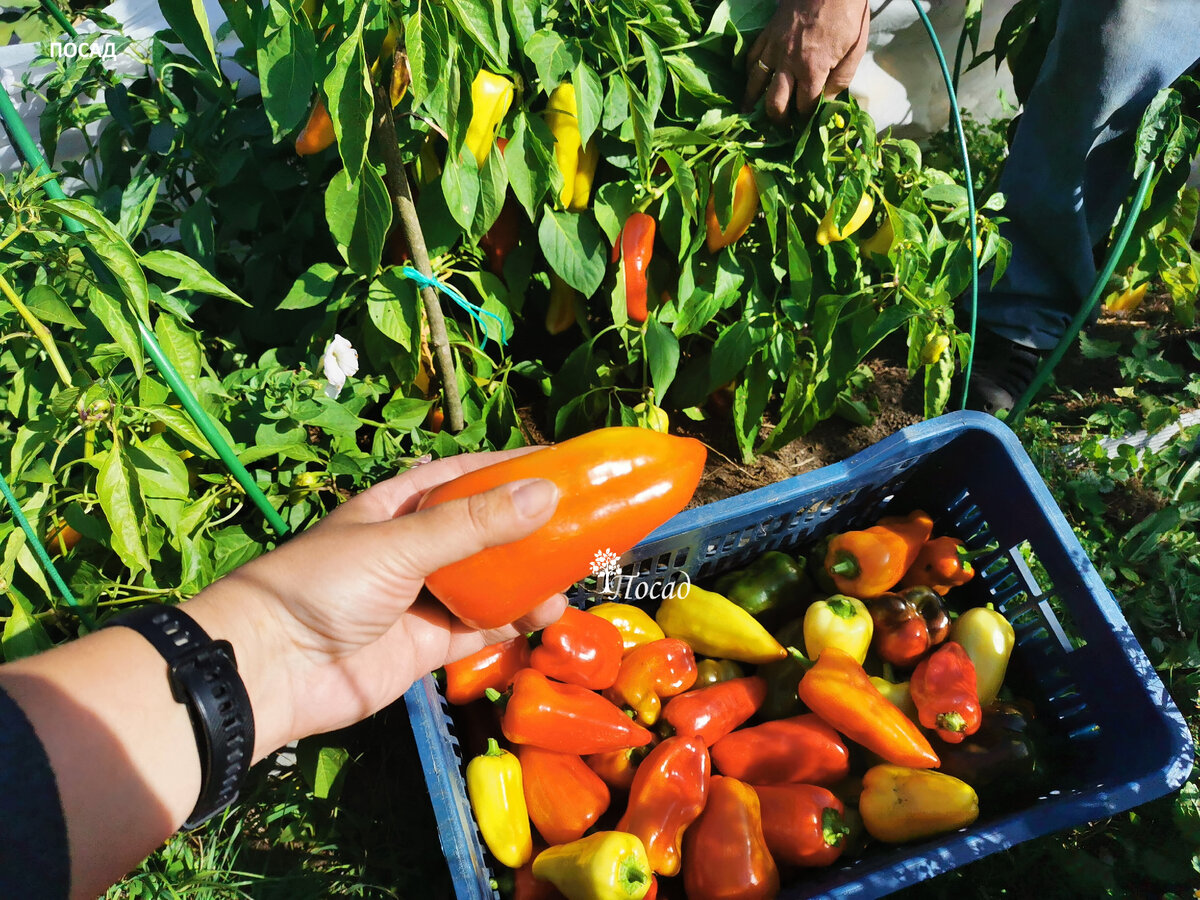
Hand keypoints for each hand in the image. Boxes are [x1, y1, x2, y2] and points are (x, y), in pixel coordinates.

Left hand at [188, 448, 565, 757]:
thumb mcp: (401, 544)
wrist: (272, 670)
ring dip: (530, 578)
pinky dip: (516, 622)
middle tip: (585, 524)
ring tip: (573, 574)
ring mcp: (424, 597)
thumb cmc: (325, 585)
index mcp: (400, 505)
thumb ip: (474, 524)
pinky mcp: (429, 644)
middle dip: (531, 528)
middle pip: (486, 530)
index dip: (512, 469)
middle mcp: (415, 547)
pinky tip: (547, 614)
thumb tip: (547, 494)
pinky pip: (483, 627)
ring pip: (491, 581)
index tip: (563, 465)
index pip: (466, 475)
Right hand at [743, 0, 869, 121]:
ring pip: (756, 83)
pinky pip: (751, 58)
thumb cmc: (848, 14)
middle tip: (781, 127)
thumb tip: (827, 102)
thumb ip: (841, 80)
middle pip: (775, 102)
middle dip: (778, 120)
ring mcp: (774, 48)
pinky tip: (750, 82)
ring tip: (750, 116)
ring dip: (752, 103)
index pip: (803, 106)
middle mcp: (789, 63)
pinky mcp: (767, 34)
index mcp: (813, 69)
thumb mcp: (855, 49)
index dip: (804, 120)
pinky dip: (748, 73)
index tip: (804, 126)